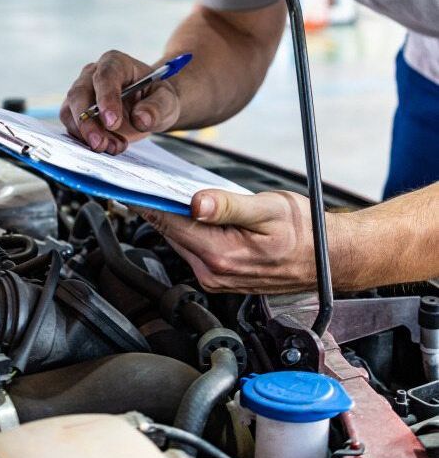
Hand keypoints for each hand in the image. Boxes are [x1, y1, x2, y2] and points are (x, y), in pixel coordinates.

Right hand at [60, 50, 180, 154]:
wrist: (149, 107)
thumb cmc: (156, 98)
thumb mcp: (167, 101)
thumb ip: (157, 107)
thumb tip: (141, 118)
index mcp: (116, 63)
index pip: (105, 76)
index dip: (106, 98)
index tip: (112, 122)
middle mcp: (92, 75)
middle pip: (79, 94)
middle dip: (87, 123)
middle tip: (99, 144)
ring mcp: (81, 93)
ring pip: (70, 112)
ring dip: (86, 135)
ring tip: (112, 148)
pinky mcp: (76, 112)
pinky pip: (72, 126)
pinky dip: (85, 140)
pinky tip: (107, 146)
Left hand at [135, 189, 336, 293]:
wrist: (328, 259)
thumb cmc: (306, 234)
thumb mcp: (269, 210)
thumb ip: (229, 207)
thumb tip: (195, 203)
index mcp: (221, 255)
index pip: (170, 223)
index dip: (147, 200)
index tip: (129, 183)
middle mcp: (213, 273)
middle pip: (170, 233)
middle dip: (155, 206)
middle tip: (141, 179)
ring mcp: (215, 278)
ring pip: (180, 241)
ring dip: (170, 218)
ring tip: (162, 191)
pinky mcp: (220, 277)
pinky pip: (193, 249)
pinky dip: (186, 230)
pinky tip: (189, 214)